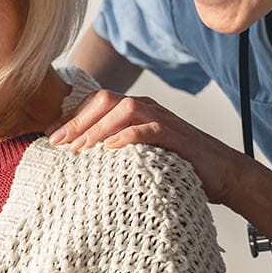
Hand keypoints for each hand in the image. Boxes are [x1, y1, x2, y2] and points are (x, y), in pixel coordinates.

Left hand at [46, 89, 249, 204]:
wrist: (222, 172)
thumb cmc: (177, 165)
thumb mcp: (139, 155)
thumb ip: (114, 150)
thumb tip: (79, 161)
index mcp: (134, 110)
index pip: (96, 103)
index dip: (70, 117)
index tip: (48, 136)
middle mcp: (146, 109)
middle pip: (104, 100)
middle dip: (77, 120)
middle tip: (57, 143)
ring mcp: (163, 119)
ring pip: (123, 110)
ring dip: (97, 128)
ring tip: (79, 148)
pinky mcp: (177, 136)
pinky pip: (149, 128)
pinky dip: (128, 136)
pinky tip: (110, 149)